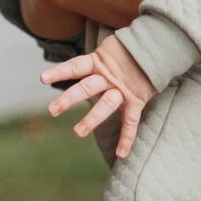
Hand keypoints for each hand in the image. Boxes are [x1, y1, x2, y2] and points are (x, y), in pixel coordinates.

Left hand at [41, 33, 155, 157]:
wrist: (158, 46)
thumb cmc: (129, 48)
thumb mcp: (109, 46)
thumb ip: (94, 58)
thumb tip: (78, 63)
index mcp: (98, 62)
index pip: (75, 67)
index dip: (59, 72)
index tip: (42, 79)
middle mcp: (108, 77)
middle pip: (86, 88)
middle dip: (68, 100)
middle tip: (51, 110)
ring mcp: (122, 89)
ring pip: (105, 105)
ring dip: (92, 119)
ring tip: (77, 133)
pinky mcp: (136, 100)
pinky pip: (131, 121)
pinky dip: (127, 138)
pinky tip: (120, 154)